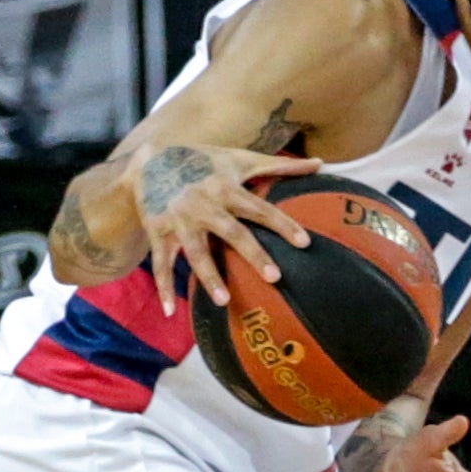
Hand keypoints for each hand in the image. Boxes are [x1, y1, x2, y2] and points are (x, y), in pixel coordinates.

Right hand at [138, 143, 319, 310]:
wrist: (149, 159)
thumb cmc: (205, 161)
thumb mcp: (241, 159)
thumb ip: (281, 165)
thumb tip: (321, 163)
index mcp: (226, 187)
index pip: (260, 208)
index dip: (282, 224)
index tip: (305, 242)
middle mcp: (203, 204)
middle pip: (232, 232)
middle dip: (253, 254)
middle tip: (276, 278)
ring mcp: (178, 220)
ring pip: (195, 252)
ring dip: (209, 277)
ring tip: (224, 301)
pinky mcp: (157, 231)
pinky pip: (160, 264)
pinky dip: (163, 288)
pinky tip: (172, 312)